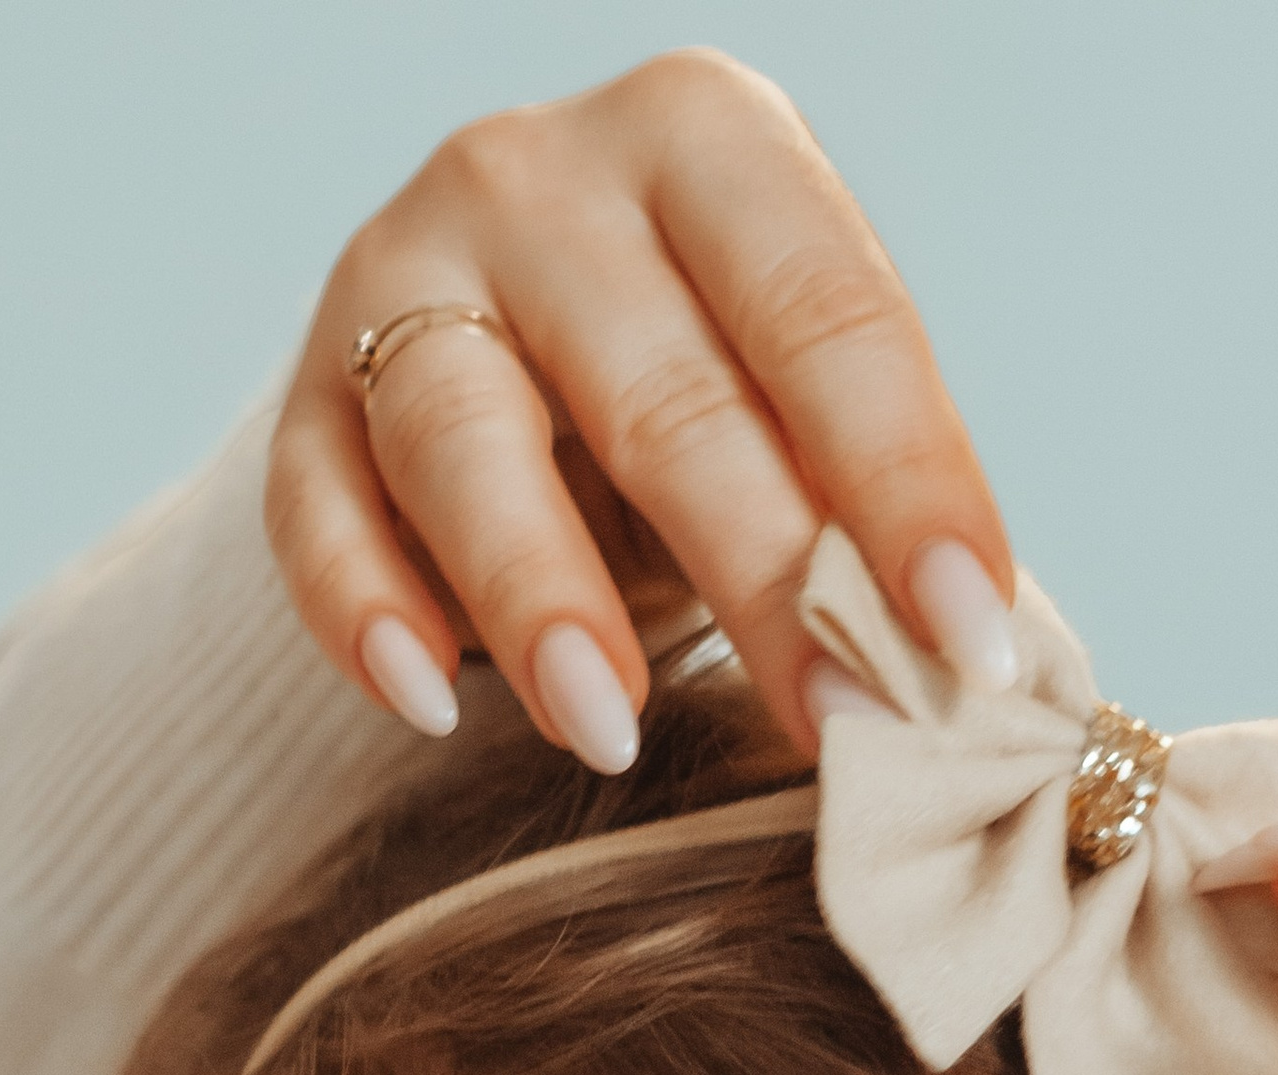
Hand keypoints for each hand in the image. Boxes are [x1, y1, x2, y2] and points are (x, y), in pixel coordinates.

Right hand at [265, 51, 1014, 769]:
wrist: (516, 365)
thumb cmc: (703, 390)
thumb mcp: (799, 406)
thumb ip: (862, 503)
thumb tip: (965, 670)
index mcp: (707, 142)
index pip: (824, 314)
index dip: (906, 483)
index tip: (967, 641)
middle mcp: (542, 176)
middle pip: (661, 392)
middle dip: (763, 578)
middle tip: (840, 726)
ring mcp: (404, 274)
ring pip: (465, 436)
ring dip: (540, 595)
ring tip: (610, 729)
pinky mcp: (309, 396)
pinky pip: (318, 507)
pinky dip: (366, 609)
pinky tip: (426, 699)